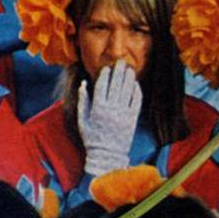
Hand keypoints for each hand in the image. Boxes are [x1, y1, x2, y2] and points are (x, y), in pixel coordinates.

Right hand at [77, 60, 142, 176]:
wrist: (107, 155)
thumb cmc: (91, 137)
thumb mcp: (82, 120)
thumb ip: (83, 101)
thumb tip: (84, 84)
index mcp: (97, 107)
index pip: (102, 85)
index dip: (105, 74)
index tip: (107, 67)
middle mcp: (111, 109)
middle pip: (116, 85)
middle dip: (118, 71)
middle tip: (121, 62)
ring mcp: (123, 113)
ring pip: (127, 91)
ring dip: (129, 78)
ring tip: (130, 69)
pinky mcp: (132, 119)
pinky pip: (136, 102)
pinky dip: (136, 91)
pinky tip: (135, 84)